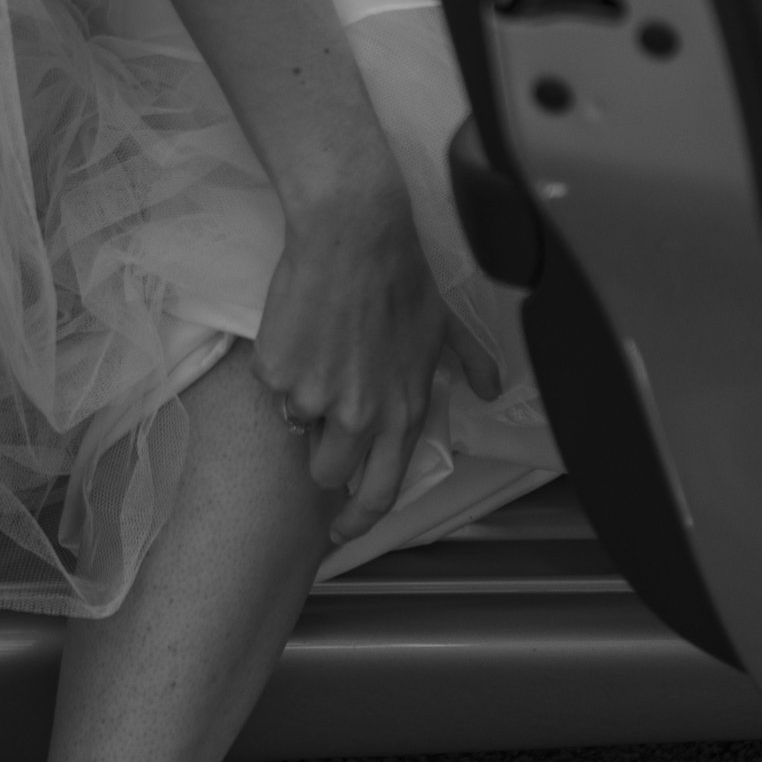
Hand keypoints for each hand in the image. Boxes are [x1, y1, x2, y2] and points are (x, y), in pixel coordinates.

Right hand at [255, 159, 451, 545]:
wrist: (353, 235)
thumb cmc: (402, 277)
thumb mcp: (446, 326)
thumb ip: (471, 363)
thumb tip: (488, 388)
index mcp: (402, 414)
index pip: (380, 493)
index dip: (359, 518)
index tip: (343, 527)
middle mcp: (358, 418)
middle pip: (327, 473)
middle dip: (323, 455)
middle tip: (324, 416)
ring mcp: (313, 399)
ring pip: (296, 426)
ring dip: (303, 402)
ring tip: (320, 351)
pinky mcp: (277, 374)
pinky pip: (273, 386)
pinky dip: (282, 366)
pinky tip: (302, 328)